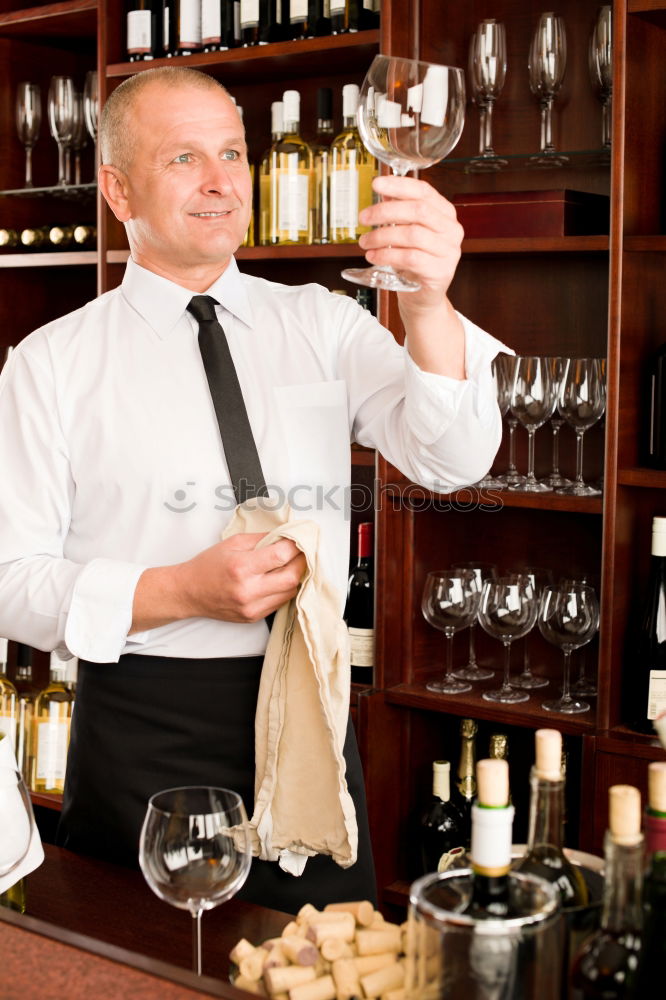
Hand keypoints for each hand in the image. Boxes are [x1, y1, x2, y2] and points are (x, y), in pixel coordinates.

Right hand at [131, 533, 306, 632]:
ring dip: (294, 577)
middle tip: (302, 552)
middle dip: (301, 562)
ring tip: (290, 565)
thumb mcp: (233, 543)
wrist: (189, 592)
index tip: (301, 538)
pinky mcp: (253, 617)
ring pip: (289, 592)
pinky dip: (283, 589)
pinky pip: (279, 603)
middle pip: (291, 578)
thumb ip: (262, 538)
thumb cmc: (208, 566)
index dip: (296, 546)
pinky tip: (277, 579)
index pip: (281, 556)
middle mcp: (247, 590)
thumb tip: (286, 535)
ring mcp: (251, 607)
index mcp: (241, 567)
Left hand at [358, 175, 463, 312]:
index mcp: (445, 213)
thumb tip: (382, 190)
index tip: (376, 184)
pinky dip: (387, 255)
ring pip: (412, 235)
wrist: (423, 297)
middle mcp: (451, 230)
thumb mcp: (406, 232)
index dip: (399, 185)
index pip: (424, 191)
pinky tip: (374, 256)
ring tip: (365, 242)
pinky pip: (410, 258)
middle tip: (364, 218)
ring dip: (382, 236)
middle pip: (418, 211)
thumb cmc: (414, 262)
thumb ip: (399, 212)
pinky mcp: (441, 271)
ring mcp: (449, 251)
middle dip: (386, 211)